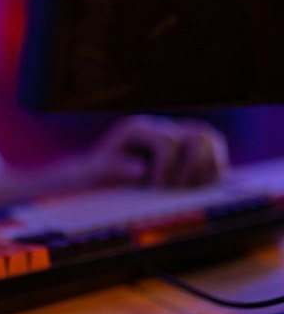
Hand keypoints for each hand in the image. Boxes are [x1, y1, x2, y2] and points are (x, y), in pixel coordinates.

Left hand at [86, 115, 228, 186]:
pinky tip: (196, 185)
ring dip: (207, 168)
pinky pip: (214, 149)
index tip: (156, 186)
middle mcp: (161, 126)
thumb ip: (116, 169)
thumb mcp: (99, 171)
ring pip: (211, 139)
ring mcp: (176, 134)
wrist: (101, 171)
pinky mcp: (188, 147)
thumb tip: (141, 169)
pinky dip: (213, 169)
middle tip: (175, 187)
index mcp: (138, 129)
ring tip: (188, 187)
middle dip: (192, 167)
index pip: (168, 141)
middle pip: (199, 137)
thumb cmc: (98, 171)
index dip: (167, 166)